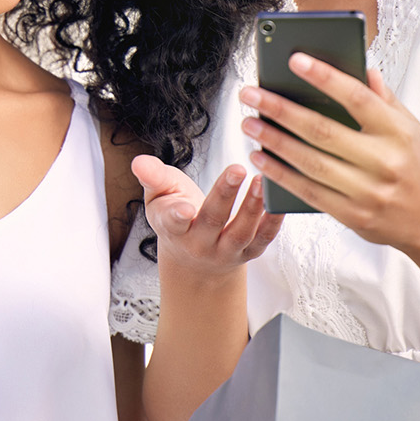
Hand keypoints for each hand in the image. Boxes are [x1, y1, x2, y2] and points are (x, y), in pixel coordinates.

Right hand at [131, 155, 282, 281]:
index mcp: (174, 229)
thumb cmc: (176, 217)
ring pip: (241, 232)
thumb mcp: (158, 198)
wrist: (194, 259)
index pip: (173, 222)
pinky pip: (263, 239)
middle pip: (212, 221)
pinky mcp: (249, 252)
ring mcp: (226, 251)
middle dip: (225, 196)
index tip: (185, 206)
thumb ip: (152, 178)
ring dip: (253, 207)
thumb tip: (139, 162)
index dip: (177, 215)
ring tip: (261, 181)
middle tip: (236, 170)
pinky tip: (280, 201)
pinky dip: (274, 222)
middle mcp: (200, 244)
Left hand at [239, 54, 419, 250]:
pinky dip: (280, 174)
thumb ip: (383, 98)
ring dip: (273, 141)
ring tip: (250, 123)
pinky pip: (308, 192)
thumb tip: (362, 67)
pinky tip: (260, 158)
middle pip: (322, 130)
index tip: (294, 60)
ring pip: (309, 162)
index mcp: (397, 132)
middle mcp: (383, 161)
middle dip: (281, 110)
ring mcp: (367, 191)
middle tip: (251, 94)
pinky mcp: (352, 215)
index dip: (325, 77)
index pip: (357, 97)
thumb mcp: (409, 126)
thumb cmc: (414, 165)